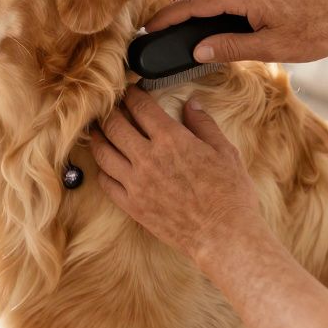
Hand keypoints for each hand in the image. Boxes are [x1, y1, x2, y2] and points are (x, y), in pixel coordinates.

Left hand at [90, 86, 263, 259]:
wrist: (224, 236)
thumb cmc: (230, 194)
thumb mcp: (225, 151)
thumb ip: (204, 124)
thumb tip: (192, 104)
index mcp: (172, 140)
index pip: (140, 106)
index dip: (131, 94)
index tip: (129, 90)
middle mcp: (148, 159)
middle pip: (114, 125)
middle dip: (109, 111)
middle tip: (108, 106)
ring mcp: (136, 184)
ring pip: (103, 152)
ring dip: (97, 136)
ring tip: (98, 130)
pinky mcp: (132, 206)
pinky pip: (105, 182)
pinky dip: (101, 168)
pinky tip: (106, 162)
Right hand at [147, 0, 327, 63]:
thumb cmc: (317, 33)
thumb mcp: (271, 48)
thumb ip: (230, 47)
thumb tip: (198, 51)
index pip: (193, 3)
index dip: (168, 17)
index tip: (149, 28)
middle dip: (174, 7)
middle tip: (155, 26)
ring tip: (176, 20)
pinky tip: (208, 10)